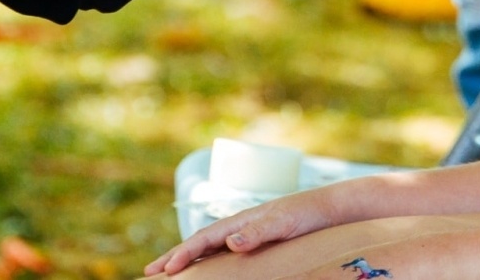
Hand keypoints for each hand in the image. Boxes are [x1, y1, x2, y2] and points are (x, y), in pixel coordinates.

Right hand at [143, 192, 327, 274]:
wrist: (329, 208)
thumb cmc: (307, 213)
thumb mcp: (284, 222)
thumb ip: (258, 231)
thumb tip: (230, 242)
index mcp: (241, 221)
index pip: (204, 238)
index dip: (183, 253)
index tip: (166, 268)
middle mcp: (240, 227)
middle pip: (200, 243)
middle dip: (175, 256)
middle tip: (150, 271)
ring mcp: (247, 234)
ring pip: (210, 248)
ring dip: (189, 259)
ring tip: (169, 271)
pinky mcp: (257, 242)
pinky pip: (225, 253)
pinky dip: (209, 260)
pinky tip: (206, 269)